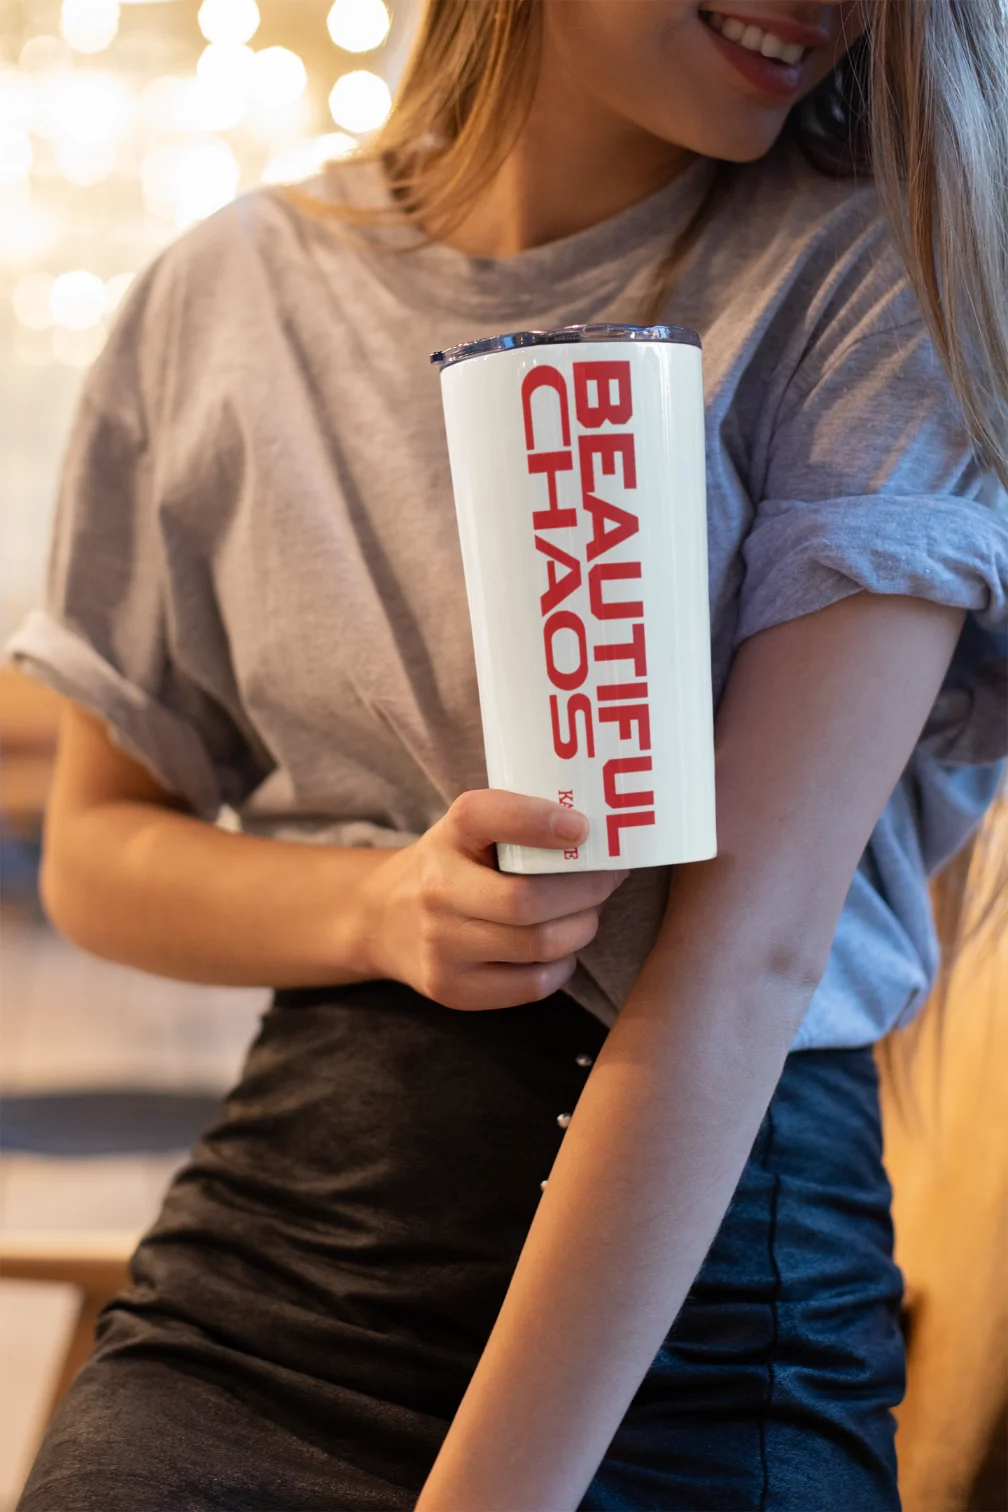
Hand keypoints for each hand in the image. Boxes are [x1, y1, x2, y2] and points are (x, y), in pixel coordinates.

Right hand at [359, 789, 627, 1009]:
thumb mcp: (469, 828)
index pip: (485, 816)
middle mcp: (436, 890)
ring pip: (539, 945)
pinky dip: (561, 965)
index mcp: (447, 835)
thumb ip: (520, 822)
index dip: (538, 821)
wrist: (384, 919)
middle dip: (586, 890)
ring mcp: (440, 946)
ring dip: (582, 928)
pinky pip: (532, 985)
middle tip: (609, 880)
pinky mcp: (452, 989)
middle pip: (527, 900)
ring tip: (588, 913)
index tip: (582, 828)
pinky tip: (560, 949)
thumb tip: (601, 836)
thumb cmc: (452, 866)